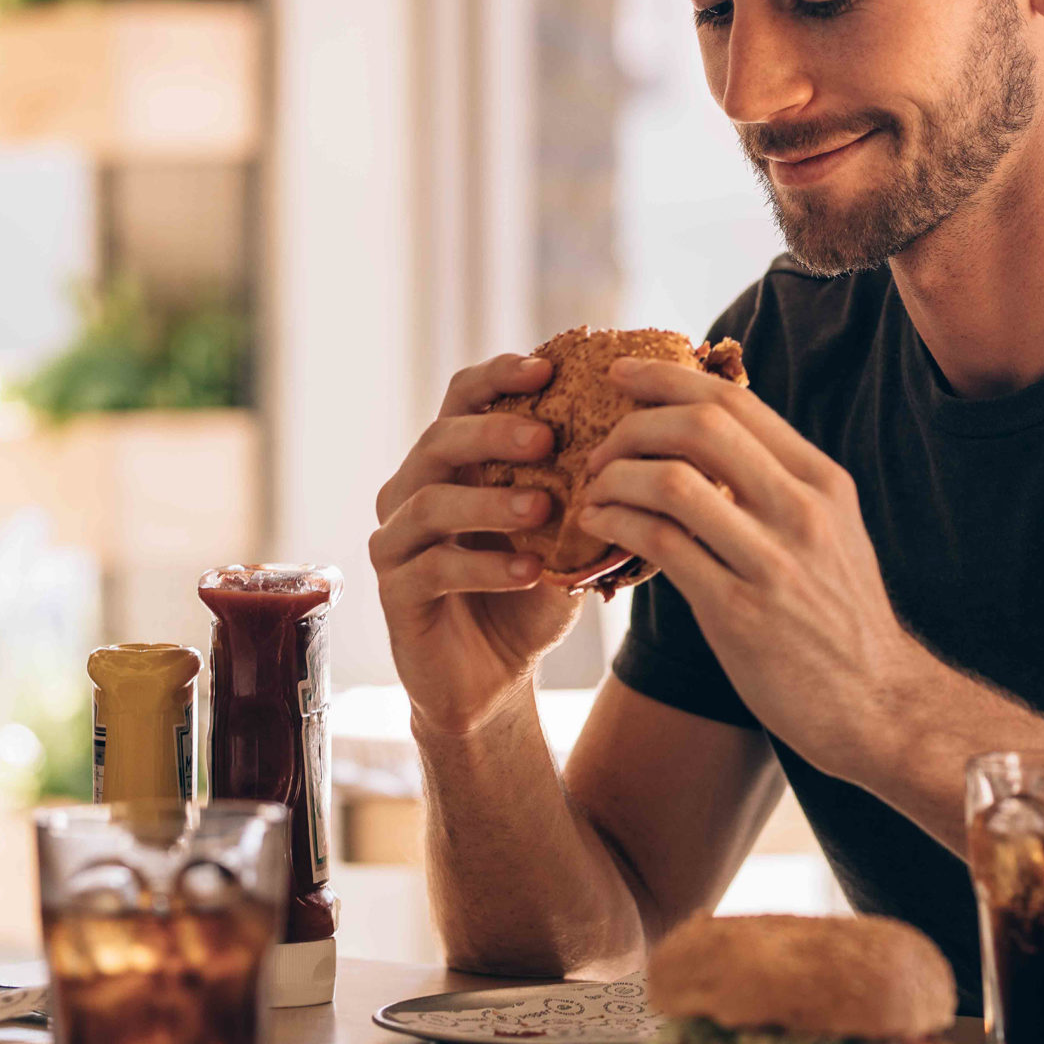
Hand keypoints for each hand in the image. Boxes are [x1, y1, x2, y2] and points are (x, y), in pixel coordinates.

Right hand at [371, 354, 585, 735]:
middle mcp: (413, 490)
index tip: (547, 368)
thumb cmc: (530, 591)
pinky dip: (483, 566)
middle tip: (545, 438)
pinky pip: (431, 568)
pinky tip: (529, 571)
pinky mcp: (395, 592)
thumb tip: (648, 432)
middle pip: (439, 440)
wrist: (494, 675)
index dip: (499, 376)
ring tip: (543, 509)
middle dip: (492, 433)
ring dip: (490, 501)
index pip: (463, 397)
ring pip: (429, 502)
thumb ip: (584, 484)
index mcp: (452, 462)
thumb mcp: (565, 531)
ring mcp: (396, 541)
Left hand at [577, 359, 939, 779]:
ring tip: (594, 490)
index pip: (735, 402)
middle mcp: (802, 510)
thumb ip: (779, 483)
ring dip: (616, 477)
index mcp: (822, 480)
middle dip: (635, 423)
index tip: (623, 371)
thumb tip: (712, 436)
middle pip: (701, 427)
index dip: (669, 377)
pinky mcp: (738, 612)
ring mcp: (772, 561)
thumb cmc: (840, 617)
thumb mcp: (831, 530)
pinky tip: (600, 528)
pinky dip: (617, 525)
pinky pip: (661, 545)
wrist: (877, 703)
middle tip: (601, 444)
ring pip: (672, 482)